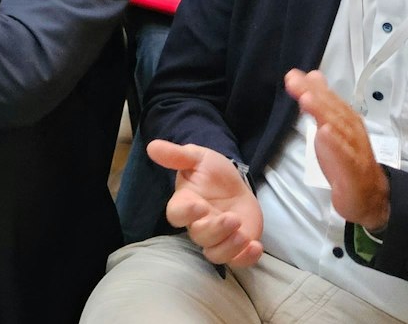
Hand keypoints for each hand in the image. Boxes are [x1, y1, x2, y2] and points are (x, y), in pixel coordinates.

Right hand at [150, 141, 264, 266]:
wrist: (236, 184)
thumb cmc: (213, 172)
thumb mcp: (198, 157)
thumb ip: (177, 155)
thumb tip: (152, 146)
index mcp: (186, 203)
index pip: (176, 214)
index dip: (185, 214)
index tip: (199, 206)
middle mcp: (199, 224)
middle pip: (199, 237)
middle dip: (216, 230)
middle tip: (232, 218)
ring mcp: (218, 238)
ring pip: (215, 254)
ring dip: (229, 247)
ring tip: (244, 235)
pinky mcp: (236, 247)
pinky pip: (237, 261)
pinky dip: (246, 259)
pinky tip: (256, 246)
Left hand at [285, 69, 391, 231]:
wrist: (367, 194)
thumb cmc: (346, 158)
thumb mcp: (332, 126)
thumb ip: (322, 102)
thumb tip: (312, 77)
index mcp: (346, 119)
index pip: (328, 98)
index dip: (312, 86)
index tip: (293, 75)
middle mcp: (351, 130)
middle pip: (333, 108)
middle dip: (314, 93)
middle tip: (295, 81)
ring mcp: (354, 148)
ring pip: (339, 127)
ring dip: (323, 111)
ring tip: (306, 98)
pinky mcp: (353, 169)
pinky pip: (345, 155)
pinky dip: (335, 143)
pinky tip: (324, 132)